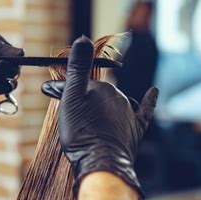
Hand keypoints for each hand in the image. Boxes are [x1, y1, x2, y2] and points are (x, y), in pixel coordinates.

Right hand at [43, 36, 158, 199]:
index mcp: (99, 87)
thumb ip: (78, 68)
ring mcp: (127, 112)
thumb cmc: (82, 131)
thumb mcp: (72, 98)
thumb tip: (83, 38)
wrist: (101, 161)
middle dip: (77, 95)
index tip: (46, 91)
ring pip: (110, 102)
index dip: (58, 87)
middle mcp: (116, 96)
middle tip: (62, 108)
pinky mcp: (135, 128)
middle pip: (92, 92)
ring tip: (83, 116)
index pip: (76, 82)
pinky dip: (149, 99)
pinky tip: (153, 91)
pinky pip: (144, 109)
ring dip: (97, 104)